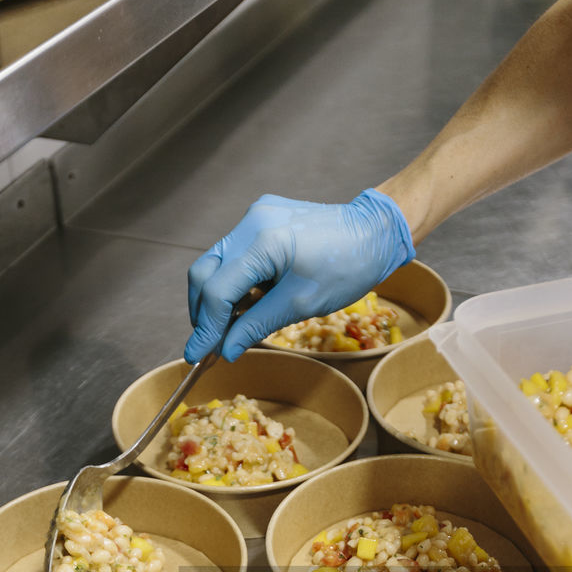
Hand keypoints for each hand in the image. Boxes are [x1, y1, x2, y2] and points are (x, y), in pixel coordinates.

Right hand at [184, 188, 414, 361]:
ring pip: (217, 262)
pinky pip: (236, 254)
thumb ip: (257, 326)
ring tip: (231, 328)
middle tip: (210, 343)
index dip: (205, 327)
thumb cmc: (348, 267)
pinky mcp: (262, 218)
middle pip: (205, 271)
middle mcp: (252, 221)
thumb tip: (226, 350)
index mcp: (263, 240)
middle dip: (203, 311)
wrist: (375, 232)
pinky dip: (236, 282)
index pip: (217, 290)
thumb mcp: (301, 304)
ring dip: (218, 298)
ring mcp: (255, 216)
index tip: (195, 355)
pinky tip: (248, 304)